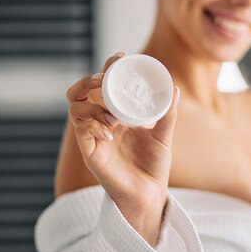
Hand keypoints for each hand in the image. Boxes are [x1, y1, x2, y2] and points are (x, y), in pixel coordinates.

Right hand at [66, 52, 179, 244]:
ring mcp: (93, 137)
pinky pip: (82, 131)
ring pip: (75, 109)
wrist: (150, 194)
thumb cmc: (153, 166)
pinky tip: (111, 131)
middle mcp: (100, 122)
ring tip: (112, 114)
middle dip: (88, 80)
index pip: (104, 85)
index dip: (107, 68)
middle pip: (79, 92)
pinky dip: (94, 125)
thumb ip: (167, 114)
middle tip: (104, 79)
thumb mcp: (163, 136)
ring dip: (92, 105)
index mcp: (116, 114)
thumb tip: (175, 90)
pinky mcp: (90, 153)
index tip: (121, 57)